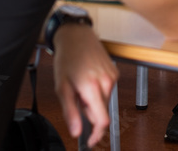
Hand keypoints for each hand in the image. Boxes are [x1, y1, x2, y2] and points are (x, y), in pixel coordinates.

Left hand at [52, 25, 118, 146]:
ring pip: (105, 101)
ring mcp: (112, 77)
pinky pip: (107, 90)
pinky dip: (98, 91)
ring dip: (93, 101)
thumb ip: (70, 111)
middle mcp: (106, 82)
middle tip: (76, 98)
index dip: (96, 135)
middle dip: (89, 112)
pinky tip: (89, 79)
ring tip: (81, 85)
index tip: (90, 141)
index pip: (102, 120)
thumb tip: (76, 132)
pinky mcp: (114, 72)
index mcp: (92, 87)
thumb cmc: (67, 59)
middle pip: (102, 112)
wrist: (76, 36)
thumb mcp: (62, 87)